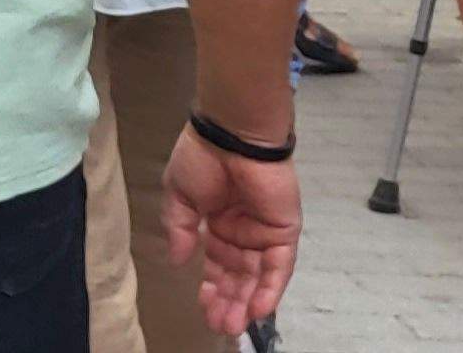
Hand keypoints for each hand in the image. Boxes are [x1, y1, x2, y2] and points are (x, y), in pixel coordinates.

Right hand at [157, 129, 297, 336]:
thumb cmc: (201, 158)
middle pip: (237, 276)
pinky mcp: (284, 232)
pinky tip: (258, 310)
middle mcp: (242, 232)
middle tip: (219, 326)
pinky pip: (279, 266)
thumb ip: (180, 229)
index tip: (202, 307)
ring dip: (247, 302)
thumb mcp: (179, 196)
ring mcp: (265, 233)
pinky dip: (270, 288)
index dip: (210, 287)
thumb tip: (178, 261)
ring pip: (257, 276)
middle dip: (228, 301)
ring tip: (232, 325)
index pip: (217, 265)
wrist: (230, 136)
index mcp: (217, 223)